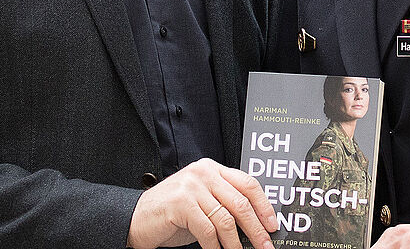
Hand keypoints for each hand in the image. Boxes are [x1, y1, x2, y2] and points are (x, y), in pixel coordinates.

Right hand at [126, 158, 278, 248]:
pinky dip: (215, 247)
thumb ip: (224, 204)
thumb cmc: (172, 213)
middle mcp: (203, 173)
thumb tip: (256, 225)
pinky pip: (207, 230)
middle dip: (256, 228)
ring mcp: (191, 186)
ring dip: (236, 243)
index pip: (247, 183)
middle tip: (265, 245)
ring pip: (226, 219)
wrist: (137, 218)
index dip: (264, 205)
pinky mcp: (180, 203)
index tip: (273, 225)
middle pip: (240, 202)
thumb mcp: (202, 202)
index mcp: (212, 168)